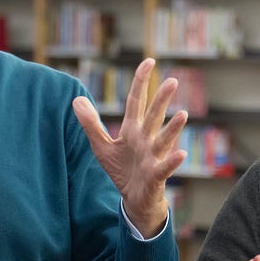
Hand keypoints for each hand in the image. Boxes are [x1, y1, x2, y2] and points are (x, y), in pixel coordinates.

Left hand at [73, 58, 187, 233]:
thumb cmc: (121, 170)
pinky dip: (172, 161)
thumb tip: (76, 99)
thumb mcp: (101, 146)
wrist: (133, 199)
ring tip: (183, 114)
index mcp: (133, 130)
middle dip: (161, 99)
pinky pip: (165, 167)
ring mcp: (153, 156)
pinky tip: (181, 154)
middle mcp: (146, 139)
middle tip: (172, 81)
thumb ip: (90, 123)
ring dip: (173, 128)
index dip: (141, 82)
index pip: (137, 101)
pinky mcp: (156, 175)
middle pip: (153, 116)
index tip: (149, 61)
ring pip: (163, 139)